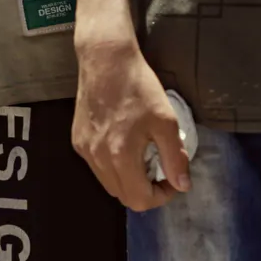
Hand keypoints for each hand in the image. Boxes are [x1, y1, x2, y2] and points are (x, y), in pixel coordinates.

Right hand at [71, 42, 189, 210]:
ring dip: (129, 180)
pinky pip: (97, 166)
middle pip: (122, 196)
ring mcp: (84, 150)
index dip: (161, 196)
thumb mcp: (166, 121)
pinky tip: (123, 144)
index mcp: (120, 156)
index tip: (173, 178)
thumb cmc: (139, 87)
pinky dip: (113, 166)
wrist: (105, 60)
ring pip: (108, 183)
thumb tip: (182, 186)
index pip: (140, 200)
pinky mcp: (78, 140)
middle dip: (146, 190)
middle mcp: (97, 158)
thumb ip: (174, 157)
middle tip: (161, 170)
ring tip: (143, 157)